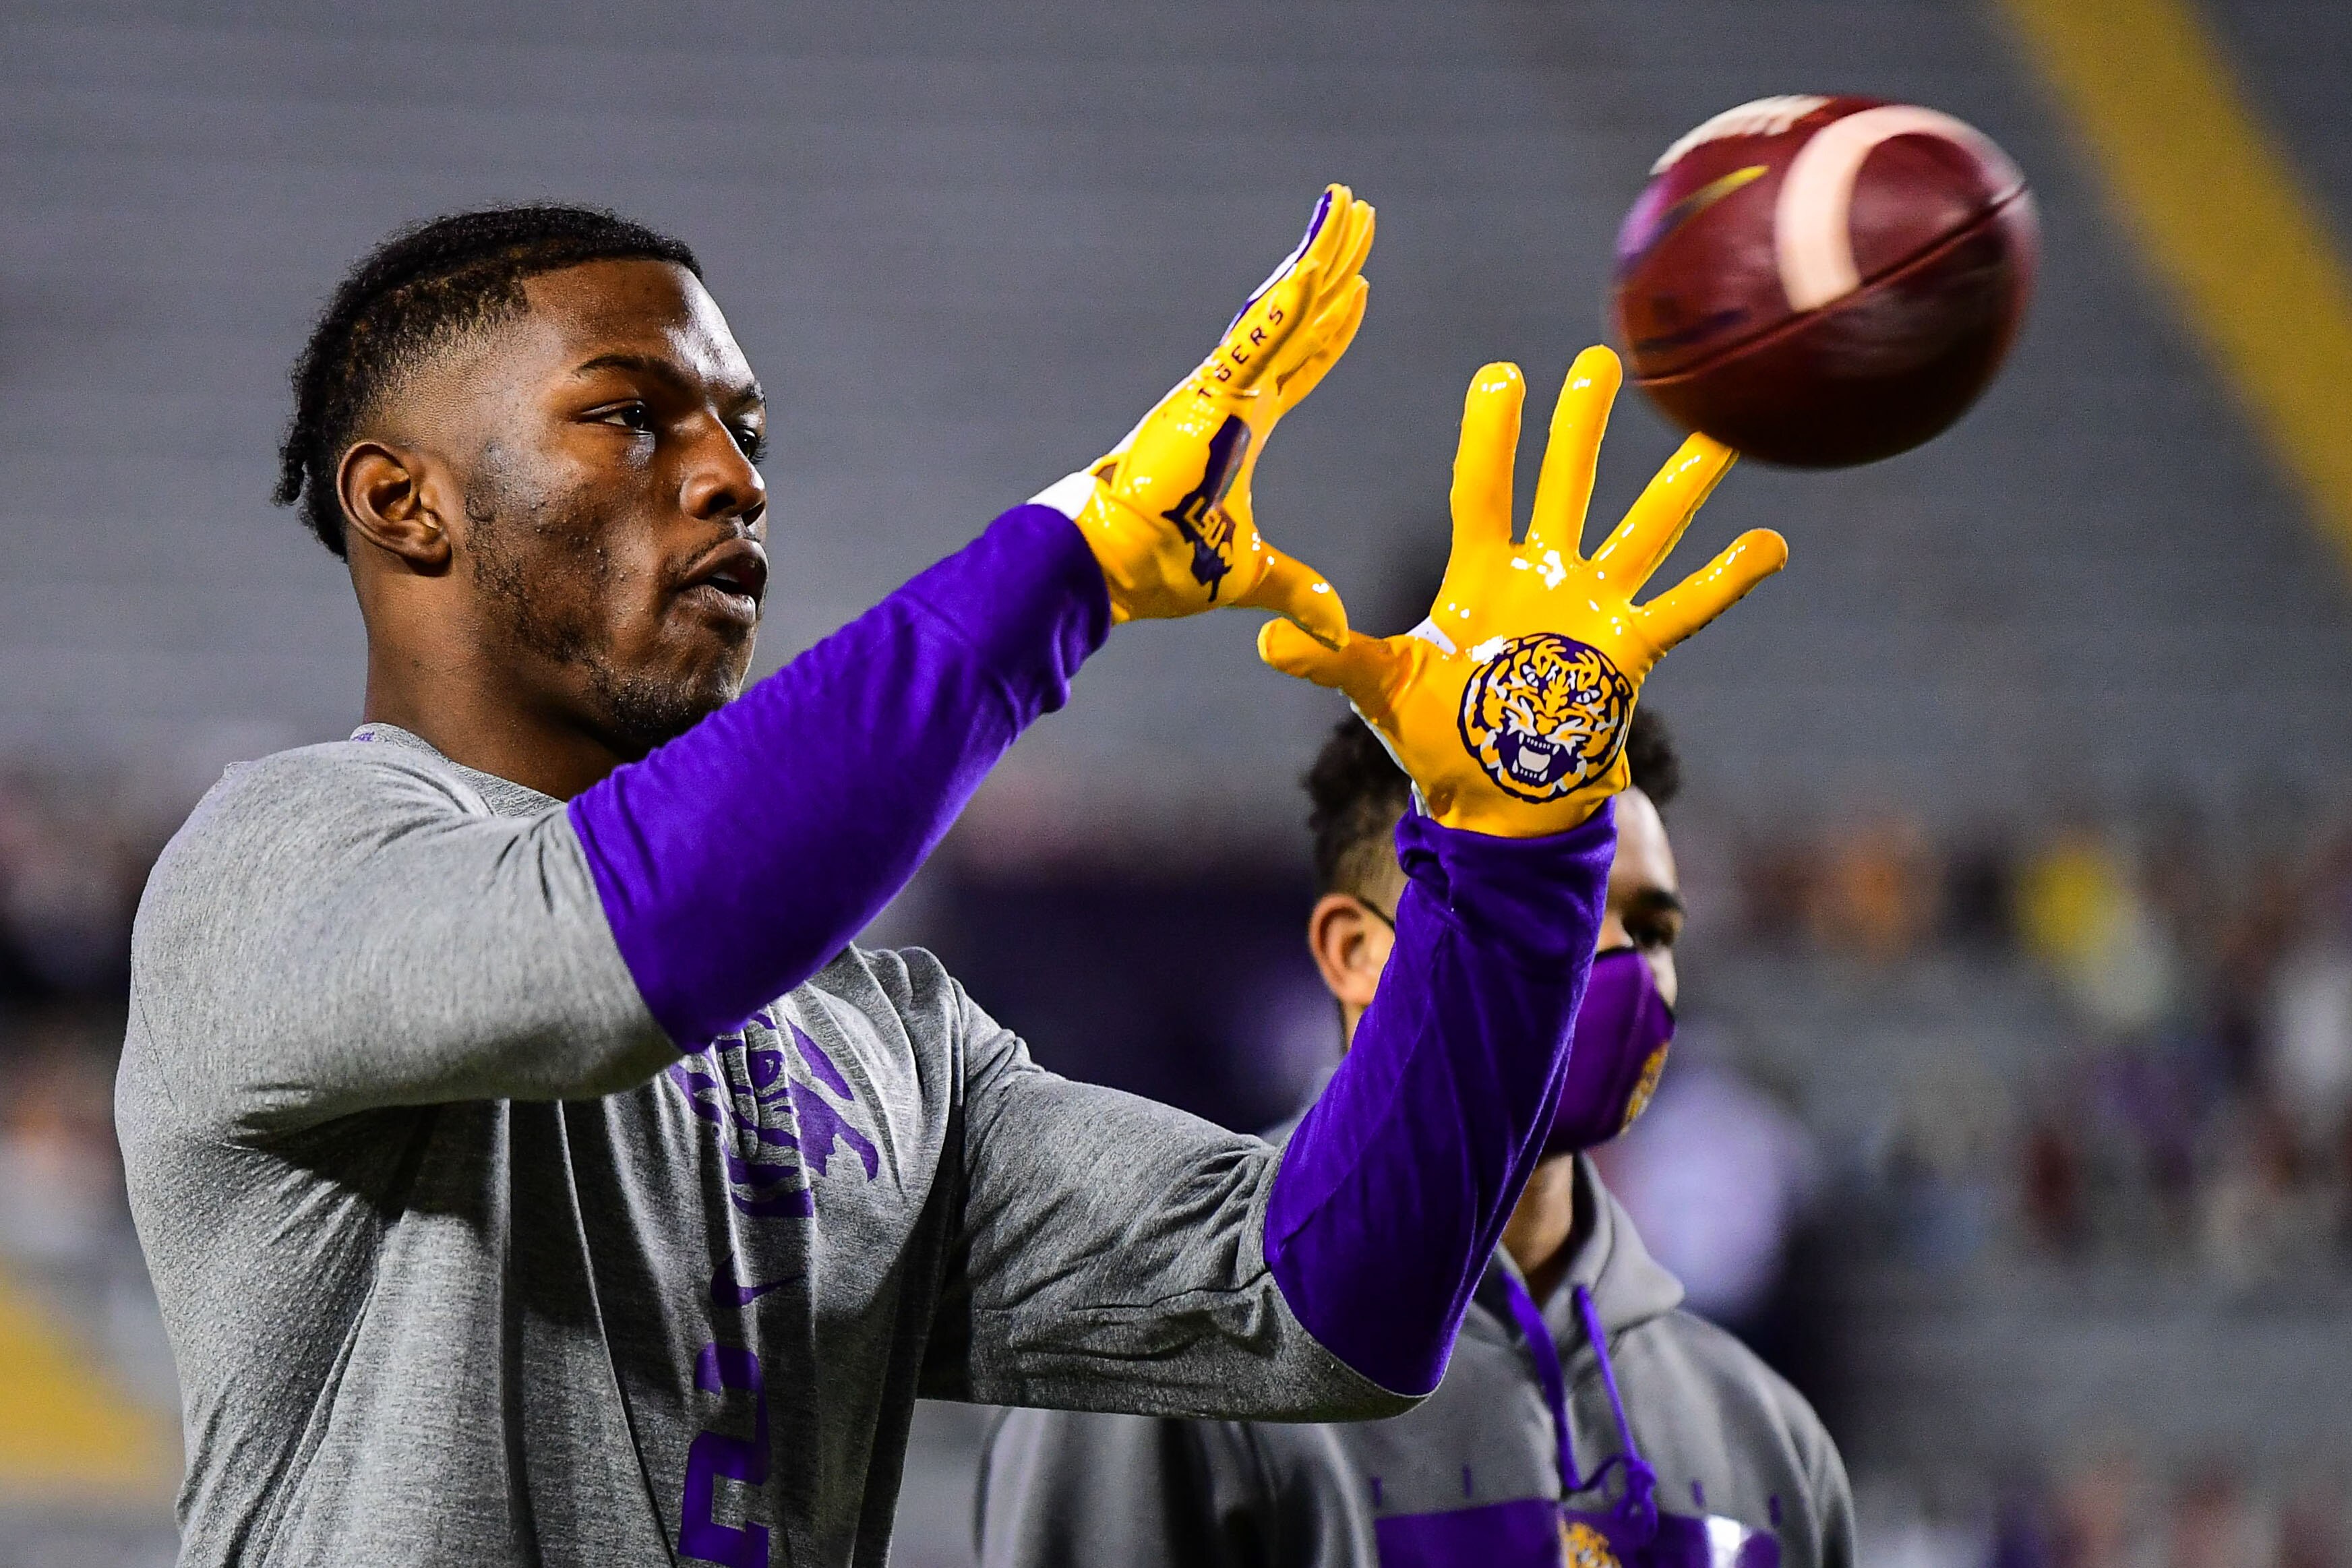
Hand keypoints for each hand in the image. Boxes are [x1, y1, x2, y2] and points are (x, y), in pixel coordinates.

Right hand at [1053, 184, 1373, 645]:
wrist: (1107, 567)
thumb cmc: (1160, 568)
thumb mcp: (1249, 576)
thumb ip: (1296, 590)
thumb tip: (1335, 625)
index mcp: (1240, 428)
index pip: (1298, 367)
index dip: (1330, 332)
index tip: (1359, 290)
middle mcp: (1230, 395)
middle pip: (1296, 318)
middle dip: (1331, 266)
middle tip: (1360, 216)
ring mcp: (1218, 389)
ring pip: (1282, 309)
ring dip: (1319, 258)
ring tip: (1350, 207)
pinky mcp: (1206, 396)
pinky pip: (1258, 339)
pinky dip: (1290, 302)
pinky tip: (1321, 263)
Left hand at [1259, 346, 1785, 836]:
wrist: (1492, 802)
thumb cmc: (1436, 740)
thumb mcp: (1378, 691)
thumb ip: (1332, 657)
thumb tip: (1269, 639)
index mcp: (1481, 573)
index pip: (1483, 489)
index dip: (1491, 436)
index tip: (1501, 374)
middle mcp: (1543, 575)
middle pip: (1565, 486)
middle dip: (1580, 427)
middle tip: (1598, 360)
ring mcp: (1593, 607)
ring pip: (1642, 529)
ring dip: (1679, 484)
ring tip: (1719, 430)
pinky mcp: (1632, 651)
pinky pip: (1688, 606)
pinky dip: (1729, 577)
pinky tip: (1772, 542)